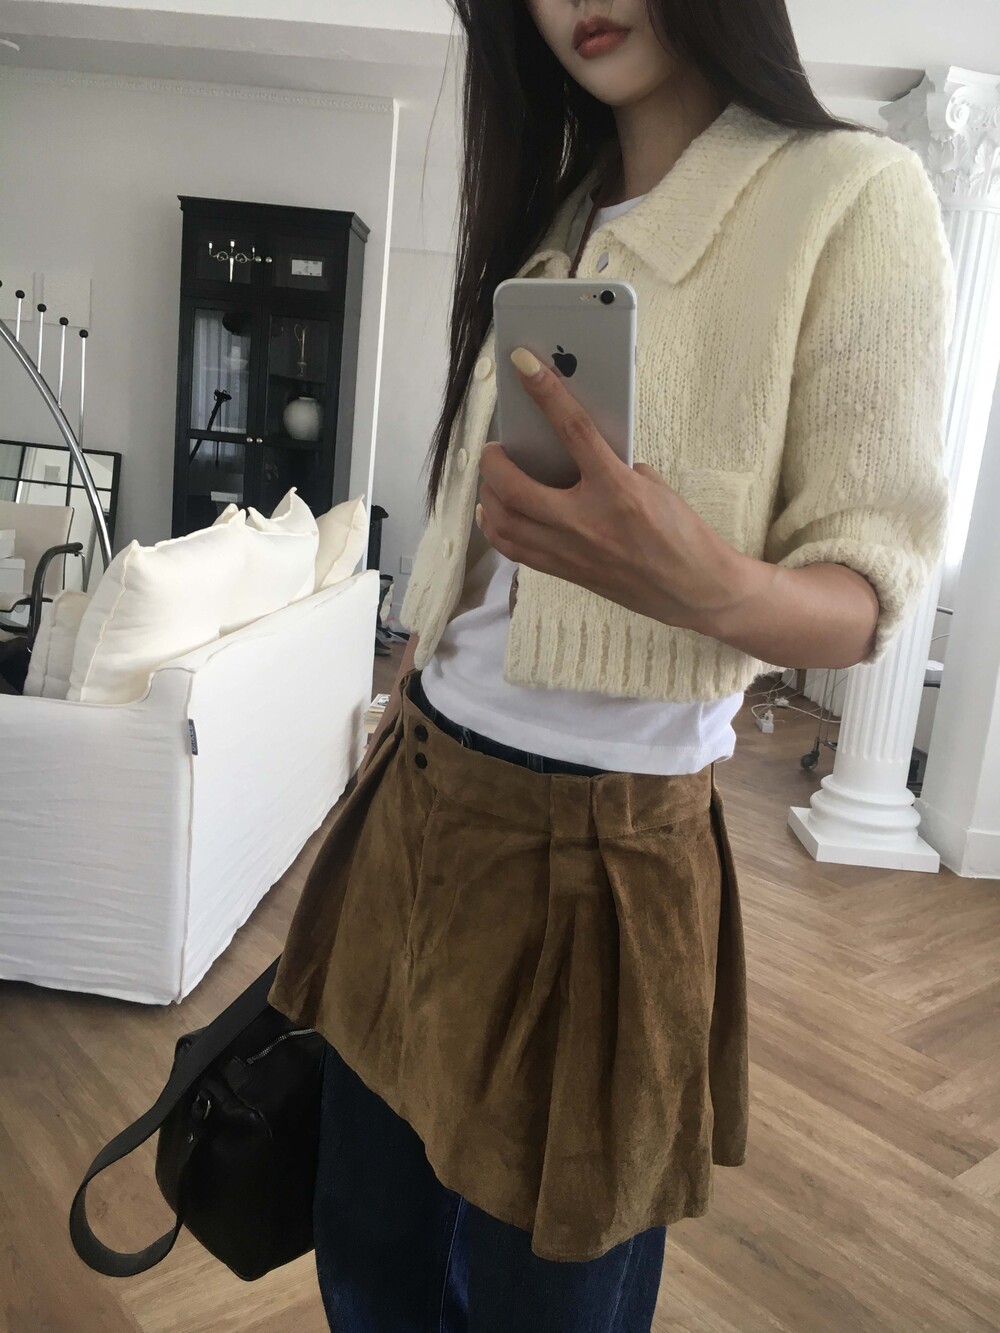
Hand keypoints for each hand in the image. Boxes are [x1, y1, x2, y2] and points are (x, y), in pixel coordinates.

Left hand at [476, 347, 746, 633]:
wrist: (694, 589)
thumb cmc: (681, 534)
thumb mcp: (652, 485)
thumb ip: (612, 464)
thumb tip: (572, 449)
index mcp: (617, 490)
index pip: (574, 430)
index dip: (546, 392)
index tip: (523, 364)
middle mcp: (587, 522)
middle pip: (515, 486)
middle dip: (493, 460)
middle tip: (495, 446)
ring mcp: (571, 551)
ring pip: (504, 522)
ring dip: (488, 494)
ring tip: (492, 478)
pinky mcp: (566, 571)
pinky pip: (515, 549)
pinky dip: (496, 526)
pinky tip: (495, 512)